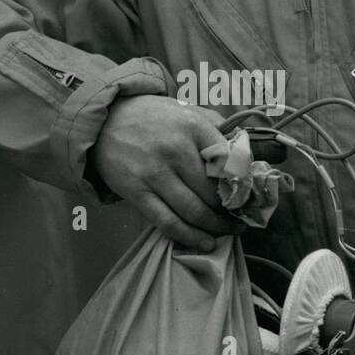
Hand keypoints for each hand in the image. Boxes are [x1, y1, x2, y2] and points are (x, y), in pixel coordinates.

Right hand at [91, 94, 239, 250]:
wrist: (104, 120)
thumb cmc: (152, 118)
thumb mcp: (186, 110)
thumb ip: (214, 128)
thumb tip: (243, 155)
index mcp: (193, 127)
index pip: (230, 161)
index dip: (244, 184)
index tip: (250, 196)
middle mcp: (175, 149)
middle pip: (214, 191)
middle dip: (232, 210)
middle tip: (241, 218)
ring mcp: (155, 173)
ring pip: (194, 211)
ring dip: (216, 227)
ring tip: (228, 231)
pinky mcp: (136, 192)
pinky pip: (168, 222)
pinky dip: (190, 237)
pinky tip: (206, 244)